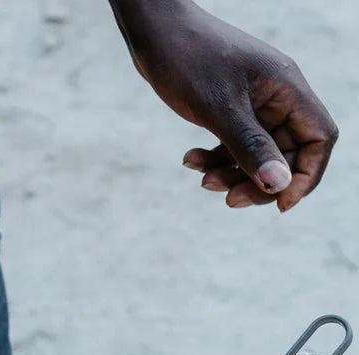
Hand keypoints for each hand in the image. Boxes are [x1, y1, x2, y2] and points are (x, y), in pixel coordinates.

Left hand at [117, 1, 336, 211]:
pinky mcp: (229, 107)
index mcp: (288, 89)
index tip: (280, 205)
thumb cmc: (188, 59)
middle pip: (287, 152)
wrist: (155, 31)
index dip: (305, 175)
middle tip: (227, 199)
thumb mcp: (218, 108)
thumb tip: (279, 184)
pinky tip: (188, 159)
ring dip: (233, 172)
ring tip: (200, 179)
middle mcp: (277, 96)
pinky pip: (233, 143)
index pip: (318, 138)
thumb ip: (250, 147)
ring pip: (257, 152)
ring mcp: (253, 102)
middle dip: (259, 180)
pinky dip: (214, 157)